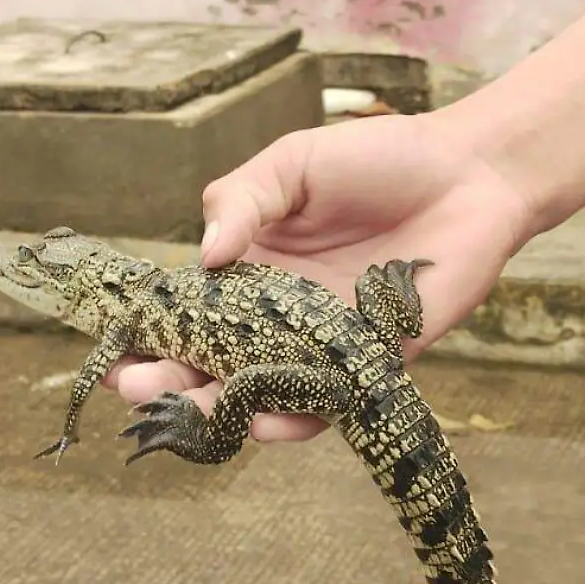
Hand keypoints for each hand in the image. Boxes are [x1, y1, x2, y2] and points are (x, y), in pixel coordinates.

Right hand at [105, 111, 535, 442]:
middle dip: (166, 379)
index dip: (146, 328)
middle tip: (132, 388)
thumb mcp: (294, 165)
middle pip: (209, 360)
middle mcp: (276, 315)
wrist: (471, 176)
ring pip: (257, 392)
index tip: (113, 342)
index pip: (185, 308)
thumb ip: (243, 201)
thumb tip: (204, 255)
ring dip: (216, 409)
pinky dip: (292, 419)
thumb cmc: (379, 161)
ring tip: (182, 412)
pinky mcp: (369, 367)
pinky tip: (263, 422)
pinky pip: (323, 405)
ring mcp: (319, 346)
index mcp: (248, 266)